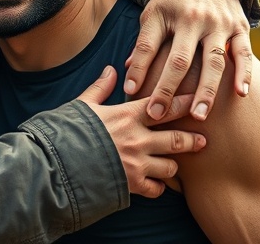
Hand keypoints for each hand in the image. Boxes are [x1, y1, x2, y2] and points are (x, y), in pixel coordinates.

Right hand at [78, 66, 206, 198]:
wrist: (56, 163)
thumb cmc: (67, 130)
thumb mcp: (83, 105)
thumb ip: (100, 88)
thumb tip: (111, 70)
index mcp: (127, 116)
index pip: (165, 106)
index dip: (185, 102)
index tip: (198, 101)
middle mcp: (137, 139)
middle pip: (177, 139)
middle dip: (193, 140)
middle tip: (204, 140)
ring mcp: (136, 164)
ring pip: (170, 166)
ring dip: (172, 166)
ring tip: (172, 165)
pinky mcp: (131, 185)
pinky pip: (156, 189)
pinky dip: (157, 188)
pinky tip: (154, 185)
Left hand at [124, 0, 252, 120]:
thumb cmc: (171, 3)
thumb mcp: (151, 14)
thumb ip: (143, 44)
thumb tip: (129, 78)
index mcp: (164, 14)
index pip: (147, 45)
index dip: (137, 69)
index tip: (129, 93)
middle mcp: (192, 19)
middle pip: (179, 59)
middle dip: (168, 89)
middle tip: (158, 115)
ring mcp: (218, 23)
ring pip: (213, 61)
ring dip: (206, 91)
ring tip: (199, 116)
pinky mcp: (239, 26)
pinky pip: (243, 53)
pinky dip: (244, 73)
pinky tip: (241, 94)